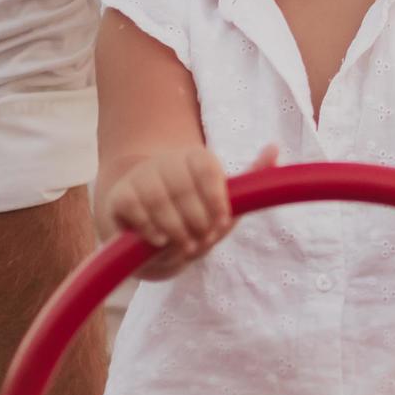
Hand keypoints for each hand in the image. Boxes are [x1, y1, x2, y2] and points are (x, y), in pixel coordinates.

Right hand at [104, 143, 278, 276]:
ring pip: (159, 201)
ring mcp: (141, 177)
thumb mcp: (225, 204)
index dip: (216, 199)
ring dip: (176, 230)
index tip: (222, 224)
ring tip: (185, 246)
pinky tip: (160, 240)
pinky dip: (150, 228)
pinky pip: (135, 209)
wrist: (149, 234)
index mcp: (196, 158)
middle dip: (197, 221)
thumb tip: (274, 147)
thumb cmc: (194, 218)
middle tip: (203, 240)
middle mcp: (167, 162)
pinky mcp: (119, 196)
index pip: (207, 169)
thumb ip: (253, 181)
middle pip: (184, 189)